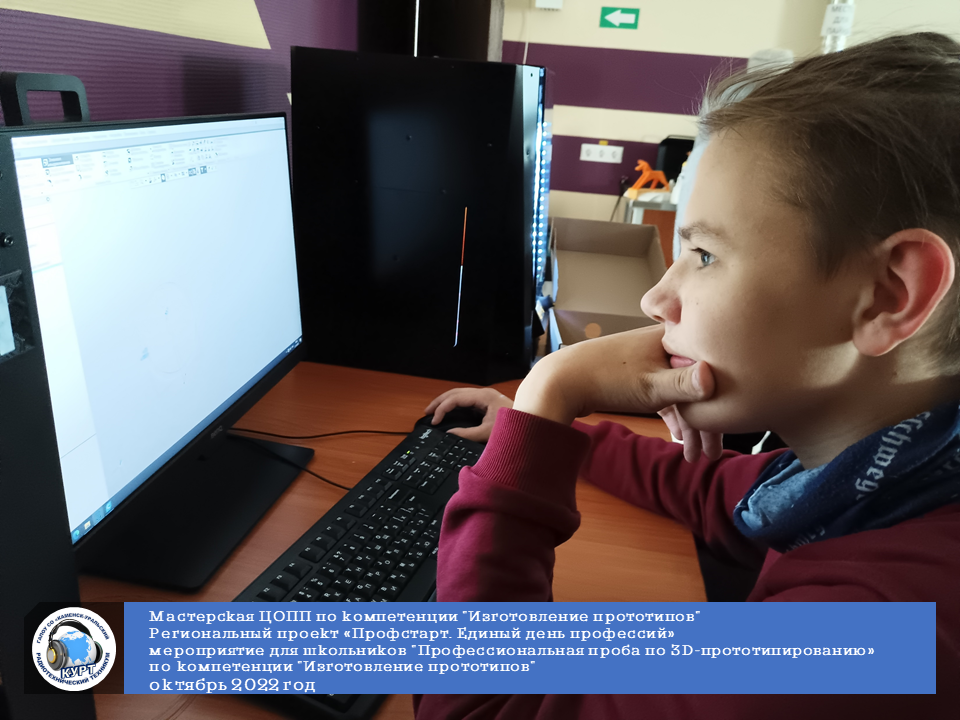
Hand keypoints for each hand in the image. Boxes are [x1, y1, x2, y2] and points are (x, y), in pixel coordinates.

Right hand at [424, 387, 513, 442]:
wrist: (533, 424)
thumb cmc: (516, 427)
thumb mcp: (489, 433)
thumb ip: (467, 434)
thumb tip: (450, 434)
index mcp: (484, 396)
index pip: (456, 398)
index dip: (442, 409)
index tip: (434, 421)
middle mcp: (484, 394)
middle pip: (455, 393)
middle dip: (440, 402)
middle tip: (427, 412)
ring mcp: (485, 398)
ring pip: (460, 395)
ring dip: (446, 402)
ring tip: (434, 411)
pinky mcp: (487, 404)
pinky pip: (466, 401)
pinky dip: (455, 406)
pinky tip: (449, 412)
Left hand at [513, 325, 722, 461]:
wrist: (561, 381)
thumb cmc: (607, 379)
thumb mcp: (651, 386)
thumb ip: (685, 385)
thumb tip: (713, 378)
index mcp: (673, 337)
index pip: (710, 369)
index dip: (720, 405)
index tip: (724, 436)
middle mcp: (665, 343)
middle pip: (697, 384)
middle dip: (705, 421)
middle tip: (711, 454)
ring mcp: (651, 357)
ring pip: (681, 391)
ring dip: (689, 422)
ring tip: (695, 454)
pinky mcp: (639, 371)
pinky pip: (665, 392)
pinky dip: (673, 414)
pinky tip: (679, 437)